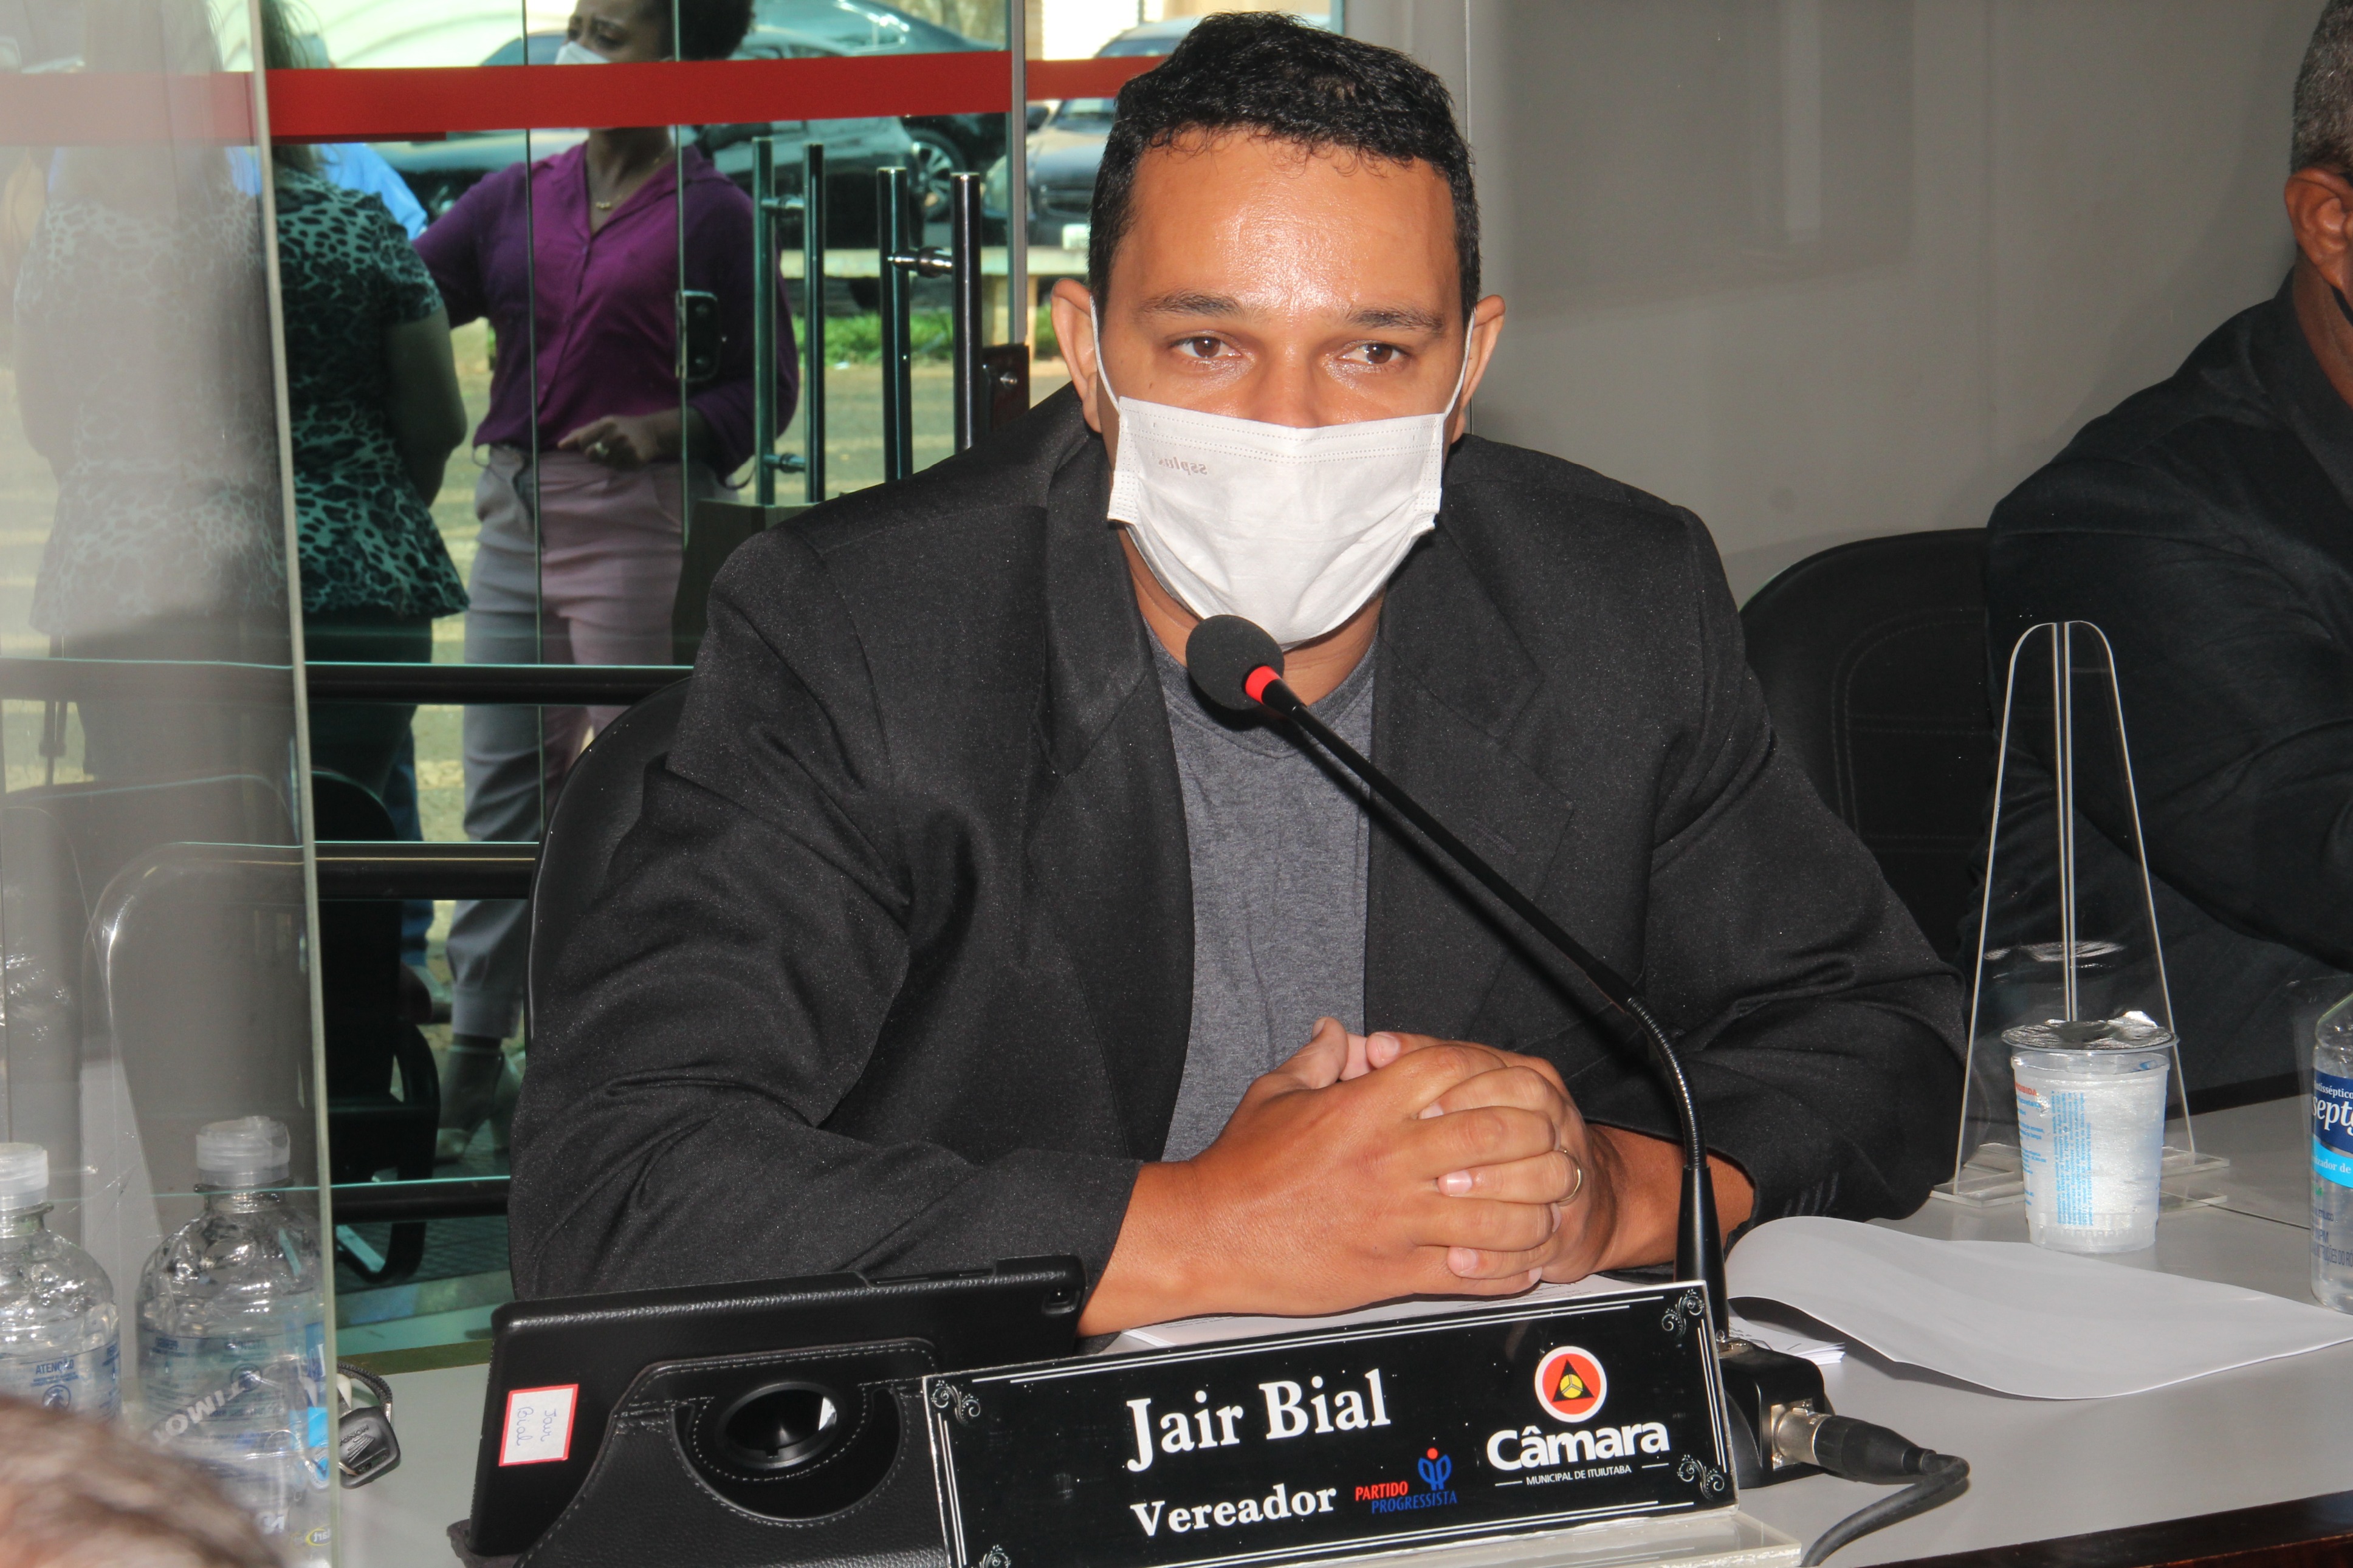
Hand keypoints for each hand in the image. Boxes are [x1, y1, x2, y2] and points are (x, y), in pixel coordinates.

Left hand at [557, 412, 672, 468]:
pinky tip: (627, 456)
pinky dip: (620, 464)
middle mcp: (616, 436)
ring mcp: (627, 449)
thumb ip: (581, 433)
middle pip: (591, 455)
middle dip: (596, 453)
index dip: (585, 445)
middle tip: (607, 447)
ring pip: (605, 463)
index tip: (595, 441)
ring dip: (609, 459)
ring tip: (619, 451)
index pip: (583, 442)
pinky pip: (618, 468)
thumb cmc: (623, 427)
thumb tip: (561, 445)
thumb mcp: (602, 423)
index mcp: (606, 424)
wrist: (652, 433)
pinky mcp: (635, 460)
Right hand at [1078, 1018, 1563, 1332]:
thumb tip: (1337, 1032)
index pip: (1454, 1071)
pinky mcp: (1393, 1273)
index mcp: (1365, 1109)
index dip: (1496, 1072)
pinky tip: (1523, 1263)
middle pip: (1495, 1136)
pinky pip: (1472, 1275)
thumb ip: (1316, 1059)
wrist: (1208, 1235)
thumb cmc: (1239, 1170)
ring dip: (1536, 1210)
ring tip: (1553, 1206)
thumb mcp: (1274, 1095)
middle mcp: (1389, 1160)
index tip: (1515, 1084)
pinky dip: (1509, 1271)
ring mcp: (1396, 1219)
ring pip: (1498, 1213)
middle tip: (1557, 1144)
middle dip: (1538, 1139)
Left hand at [1363, 1032, 1754, 1282]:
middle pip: (1529, 1122)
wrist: (1572, 1200)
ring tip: (1443, 1193)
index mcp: (1531, 1084)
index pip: (1506, 1073)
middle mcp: (1556, 1127)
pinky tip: (1456, 1257)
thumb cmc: (1495, 1136)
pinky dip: (1497, 1254)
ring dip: (1493, 1186)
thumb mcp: (1463, 1090)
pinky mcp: (1565, 1234)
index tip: (1419, 1104)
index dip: (1461, 1086)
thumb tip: (1375, 1047)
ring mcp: (1567, 1180)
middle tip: (1428, 1149)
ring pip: (1545, 1177)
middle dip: (1479, 1135)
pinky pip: (1538, 1244)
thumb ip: (1420, 1064)